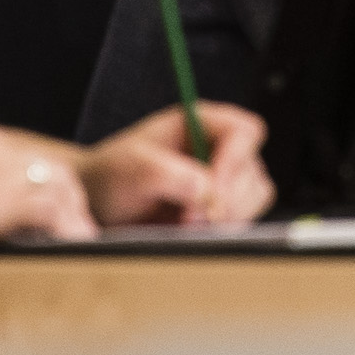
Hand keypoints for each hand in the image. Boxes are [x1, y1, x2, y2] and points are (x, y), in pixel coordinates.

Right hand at [0, 125, 93, 251]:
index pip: (31, 157)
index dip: (51, 183)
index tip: (59, 206)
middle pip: (54, 168)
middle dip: (70, 198)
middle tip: (79, 225)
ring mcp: (2, 170)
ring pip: (60, 186)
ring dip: (73, 214)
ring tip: (80, 239)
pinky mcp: (3, 197)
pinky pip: (50, 210)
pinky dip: (66, 227)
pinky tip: (71, 243)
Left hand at [81, 104, 272, 226]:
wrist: (100, 204)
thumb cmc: (113, 174)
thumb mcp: (132, 168)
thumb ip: (169, 175)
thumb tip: (208, 192)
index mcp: (202, 122)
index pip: (244, 132)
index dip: (235, 161)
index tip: (213, 193)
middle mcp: (219, 147)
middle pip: (252, 170)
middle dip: (226, 200)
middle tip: (189, 219)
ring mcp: (224, 178)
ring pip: (255, 196)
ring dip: (227, 216)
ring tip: (186, 225)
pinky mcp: (223, 207)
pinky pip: (243, 219)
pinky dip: (222, 230)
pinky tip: (191, 232)